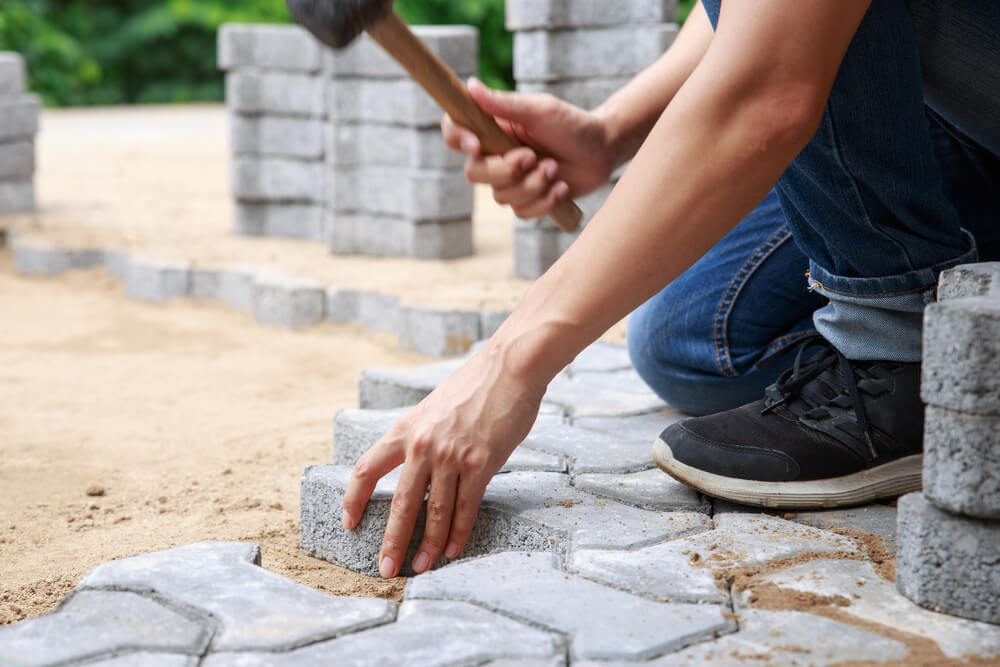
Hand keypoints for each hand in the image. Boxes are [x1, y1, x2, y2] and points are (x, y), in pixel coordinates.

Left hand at [341, 342, 546, 577]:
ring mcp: (451, 455)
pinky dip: (458, 534)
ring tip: (420, 567)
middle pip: (400, 503)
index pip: (367, 469)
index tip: (349, 521)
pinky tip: (452, 551)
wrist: (509, 367)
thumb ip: (422, 436)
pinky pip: (465, 508)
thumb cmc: (476, 386)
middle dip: (391, 541)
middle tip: (385, 568)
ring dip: (428, 545)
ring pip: (434, 512)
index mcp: (406, 428)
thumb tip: (419, 468)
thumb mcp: (434, 407)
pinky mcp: (480, 463)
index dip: (353, 498)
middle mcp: (423, 444)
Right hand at [442, 78, 614, 218]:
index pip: (455, 133)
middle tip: (533, 156)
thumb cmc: (573, 124)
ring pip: (501, 196)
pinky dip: (544, 201)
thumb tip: (471, 85)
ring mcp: (511, 181)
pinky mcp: (528, 201)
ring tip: (555, 168)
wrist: (603, 151)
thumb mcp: (540, 110)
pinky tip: (561, 187)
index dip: (457, 139)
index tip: (475, 145)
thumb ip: (505, 103)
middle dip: (504, 170)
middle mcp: (496, 155)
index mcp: (493, 129)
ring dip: (532, 185)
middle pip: (474, 173)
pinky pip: (521, 212)